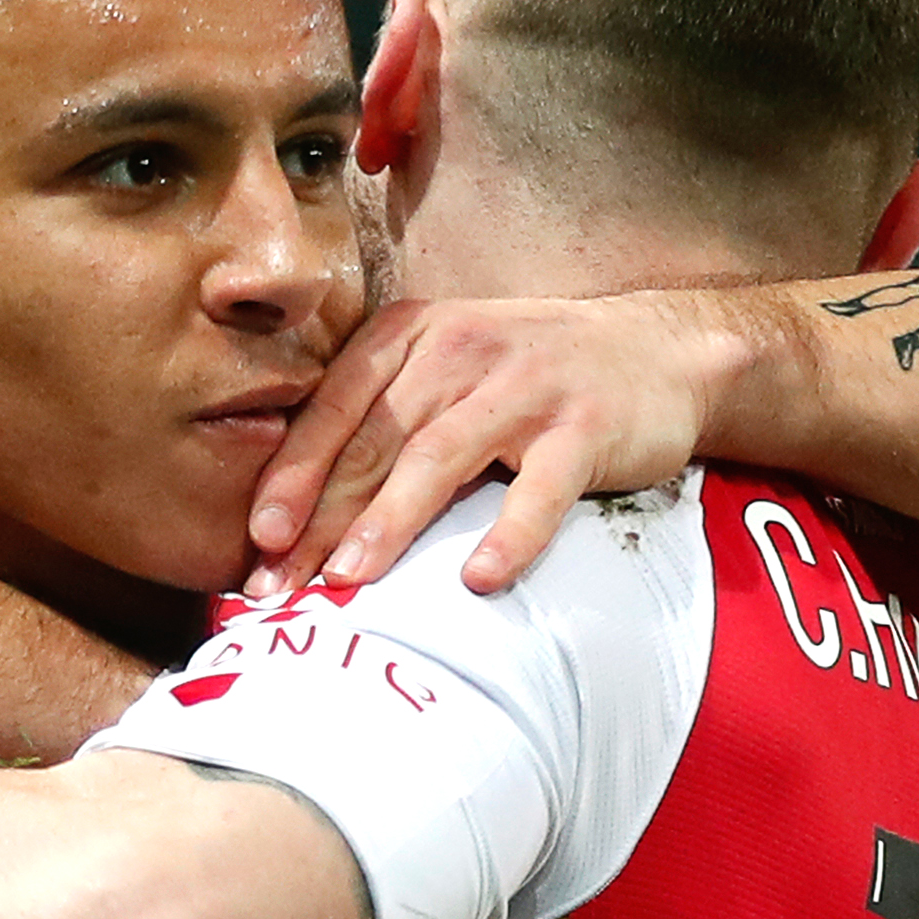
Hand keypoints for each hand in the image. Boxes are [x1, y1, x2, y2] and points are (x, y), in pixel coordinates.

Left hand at [247, 294, 730, 598]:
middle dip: (321, 516)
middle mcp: (460, 350)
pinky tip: (478, 579)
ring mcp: (525, 387)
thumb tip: (307, 506)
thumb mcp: (452, 368)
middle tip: (282, 583)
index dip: (292, 473)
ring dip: (389, 521)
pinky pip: (540, 490)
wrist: (659, 352)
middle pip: (375, 441)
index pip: (336, 407)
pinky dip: (509, 536)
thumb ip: (388, 414)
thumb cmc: (536, 375)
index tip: (259, 537)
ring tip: (350, 578)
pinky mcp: (585, 427)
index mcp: (414, 335)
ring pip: (439, 458)